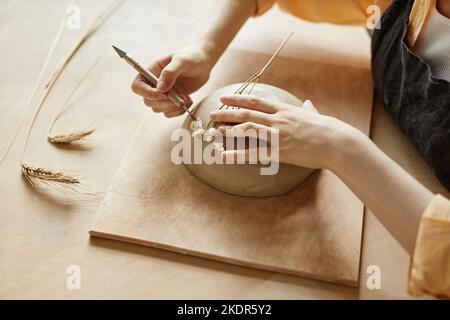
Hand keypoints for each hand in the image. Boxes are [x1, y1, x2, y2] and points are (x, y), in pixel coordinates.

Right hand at [131, 45, 212, 116]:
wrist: (203, 63)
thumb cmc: (191, 57)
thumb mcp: (181, 60)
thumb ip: (170, 73)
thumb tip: (160, 89)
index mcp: (151, 71)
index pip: (137, 86)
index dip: (147, 93)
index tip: (164, 94)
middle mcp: (154, 83)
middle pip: (148, 101)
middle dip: (164, 102)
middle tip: (181, 97)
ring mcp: (162, 93)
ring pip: (158, 108)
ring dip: (173, 107)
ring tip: (187, 98)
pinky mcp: (172, 100)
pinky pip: (169, 113)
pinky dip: (178, 111)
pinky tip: (189, 101)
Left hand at [210, 95, 359, 169]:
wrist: (335, 142)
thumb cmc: (327, 129)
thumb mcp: (315, 115)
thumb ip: (308, 109)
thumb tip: (308, 103)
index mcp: (284, 110)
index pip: (256, 101)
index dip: (238, 98)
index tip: (224, 97)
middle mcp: (278, 119)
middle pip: (247, 113)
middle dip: (227, 112)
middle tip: (213, 112)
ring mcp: (277, 134)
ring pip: (248, 129)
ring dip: (230, 129)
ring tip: (216, 131)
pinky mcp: (279, 151)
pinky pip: (254, 153)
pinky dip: (237, 155)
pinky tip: (224, 157)